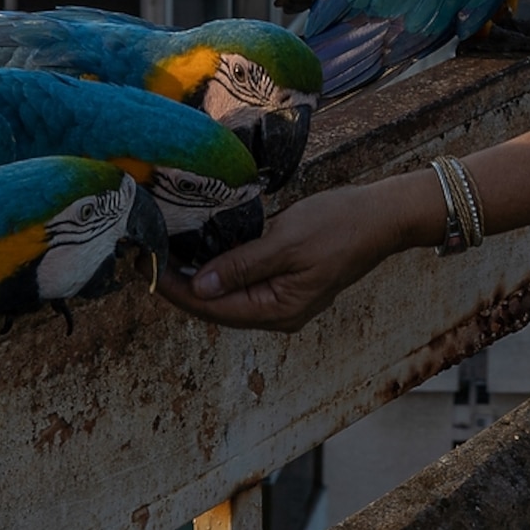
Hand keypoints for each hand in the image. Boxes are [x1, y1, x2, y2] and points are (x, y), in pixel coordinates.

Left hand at [157, 174, 439, 331]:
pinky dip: (220, 268)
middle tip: (148, 257)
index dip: (176, 290)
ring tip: (166, 254)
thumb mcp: (286, 241)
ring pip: (227, 294)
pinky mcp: (286, 282)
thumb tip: (200, 286)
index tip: (148, 267)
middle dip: (181, 285)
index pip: (212, 307)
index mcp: (278, 311)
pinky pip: (243, 281)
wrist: (382, 216)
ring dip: (198, 277)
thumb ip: (242, 266)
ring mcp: (282, 299)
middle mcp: (277, 313)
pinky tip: (200, 250)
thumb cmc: (339, 224)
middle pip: (216, 306)